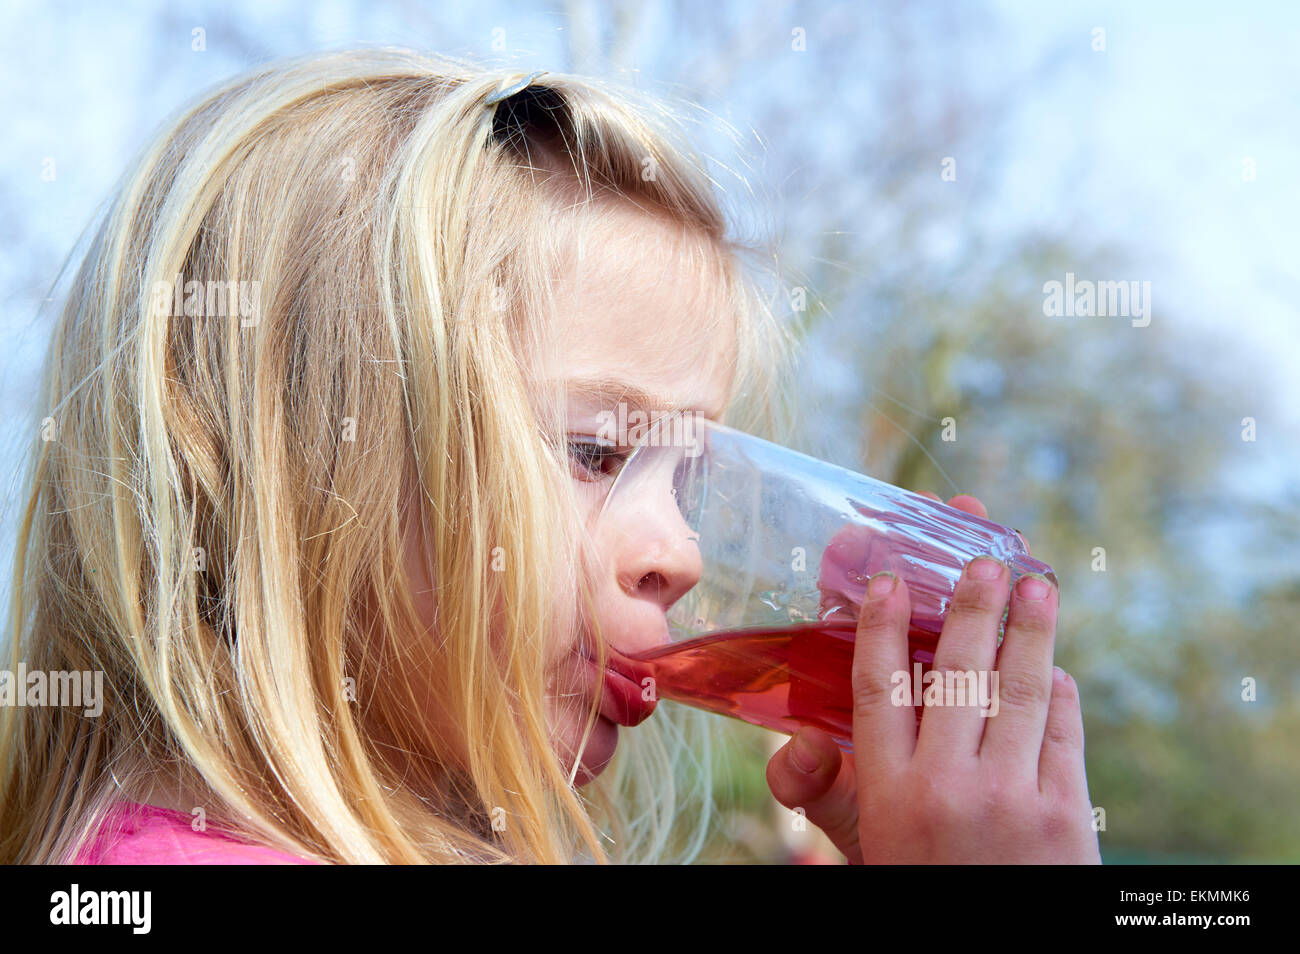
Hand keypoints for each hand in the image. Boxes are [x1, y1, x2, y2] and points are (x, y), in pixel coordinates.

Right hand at [765, 493, 1100, 863]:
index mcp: (887, 793)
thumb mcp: (862, 848)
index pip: (876, 689)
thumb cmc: (923, 886)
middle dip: (970, 606)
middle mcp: (945, 788)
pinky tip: (1055, 665)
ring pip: (1019, 690)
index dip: (878, 626)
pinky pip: (1064, 732)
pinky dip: (1061, 690)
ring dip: (1029, 629)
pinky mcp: (1065, 816)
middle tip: (984, 556)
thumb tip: (800, 738)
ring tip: (1037, 583)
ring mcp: (1010, 799)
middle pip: (955, 673)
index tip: (887, 577)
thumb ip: (830, 792)